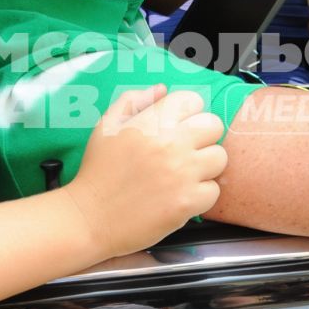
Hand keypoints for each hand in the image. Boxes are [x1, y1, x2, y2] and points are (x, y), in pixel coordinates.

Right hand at [65, 86, 225, 254]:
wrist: (90, 217)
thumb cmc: (98, 172)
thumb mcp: (106, 126)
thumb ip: (133, 101)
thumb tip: (162, 90)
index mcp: (152, 122)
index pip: (193, 101)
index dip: (187, 114)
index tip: (178, 128)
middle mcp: (171, 143)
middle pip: (214, 125)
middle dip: (202, 137)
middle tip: (185, 151)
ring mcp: (182, 173)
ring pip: (219, 157)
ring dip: (205, 166)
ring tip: (184, 175)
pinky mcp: (188, 202)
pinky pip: (213, 190)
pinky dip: (200, 195)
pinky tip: (180, 196)